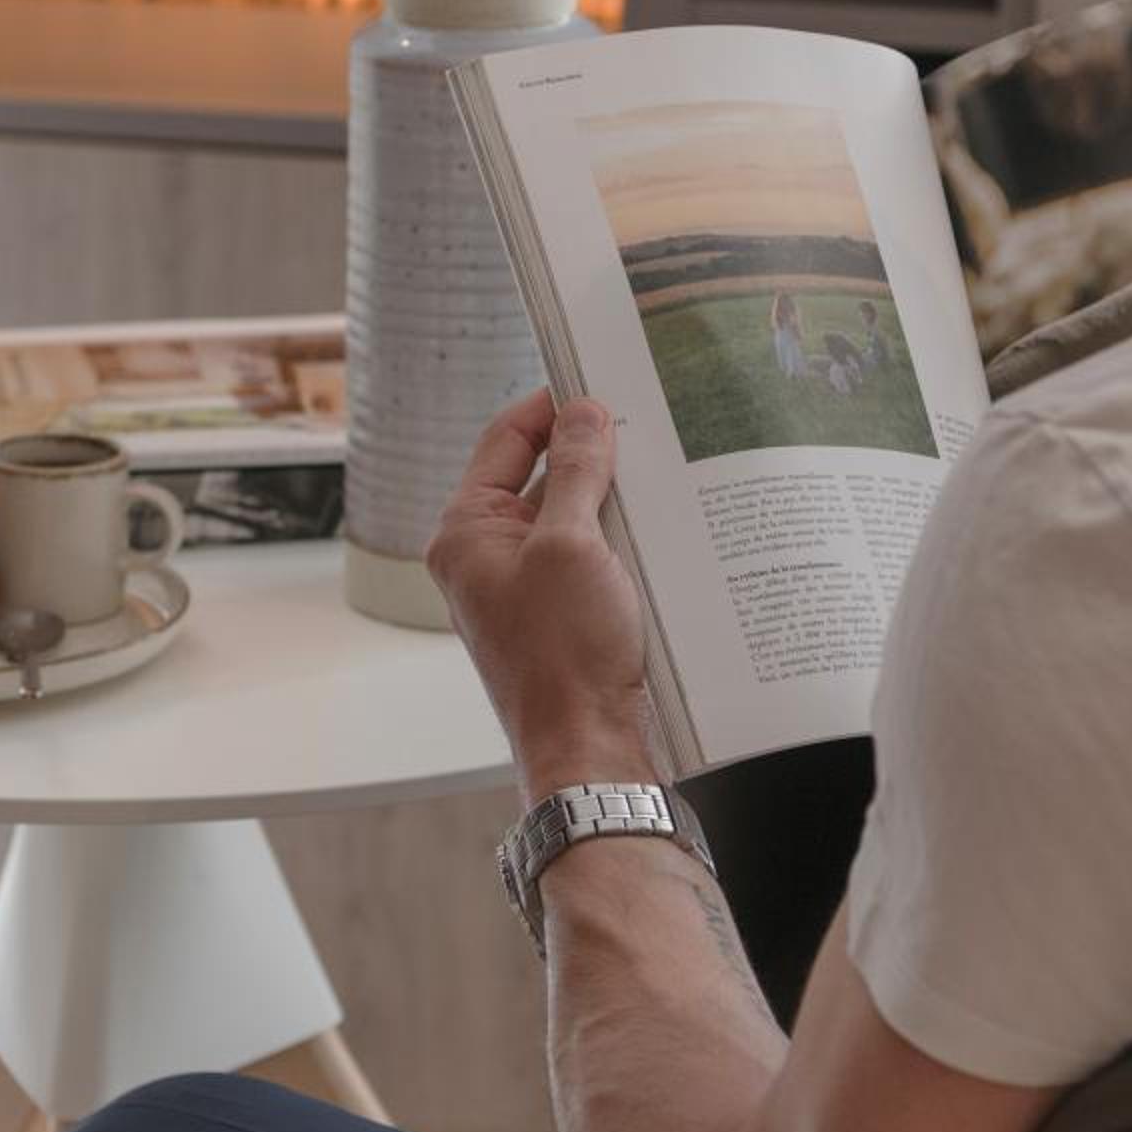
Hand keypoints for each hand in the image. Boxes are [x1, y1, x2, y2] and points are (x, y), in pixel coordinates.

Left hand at [427, 391, 658, 797]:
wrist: (589, 749)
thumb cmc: (565, 656)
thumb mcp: (572, 546)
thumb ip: (578, 472)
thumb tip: (585, 413)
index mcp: (467, 532)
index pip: (505, 439)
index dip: (550, 406)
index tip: (598, 381)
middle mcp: (488, 556)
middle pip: (541, 475)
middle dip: (592, 451)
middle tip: (645, 422)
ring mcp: (526, 587)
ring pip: (573, 516)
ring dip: (613, 498)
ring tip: (663, 470)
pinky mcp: (563, 614)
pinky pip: (592, 557)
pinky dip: (622, 539)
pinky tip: (664, 526)